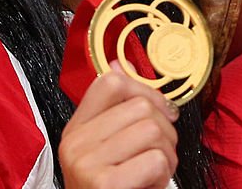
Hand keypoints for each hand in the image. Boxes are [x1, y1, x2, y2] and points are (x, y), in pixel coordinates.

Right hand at [60, 67, 178, 188]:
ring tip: (153, 172)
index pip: (110, 82)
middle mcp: (75, 142)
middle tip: (158, 155)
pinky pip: (155, 159)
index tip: (159, 112)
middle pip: (140, 107)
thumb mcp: (108, 149)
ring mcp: (86, 163)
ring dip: (167, 155)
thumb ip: (116, 112)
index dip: (144, 91)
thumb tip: (121, 64)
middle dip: (164, 131)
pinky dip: (163, 175)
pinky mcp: (103, 183)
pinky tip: (149, 186)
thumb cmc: (114, 188)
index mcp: (75, 129)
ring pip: (152, 130)